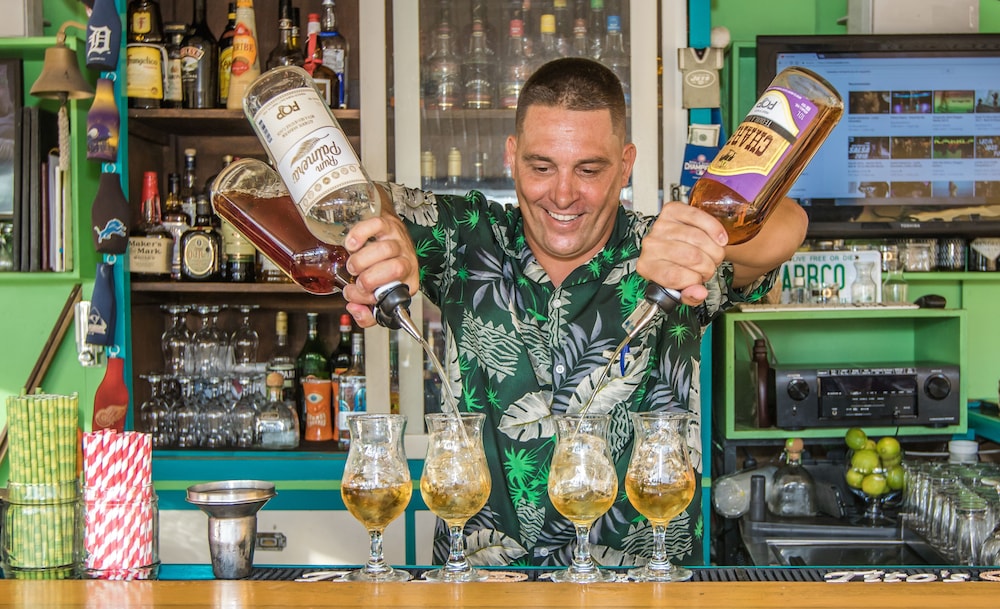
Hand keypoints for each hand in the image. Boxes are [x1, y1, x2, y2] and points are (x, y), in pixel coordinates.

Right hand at [342, 200, 419, 327]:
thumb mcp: (377, 293)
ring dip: (360, 261)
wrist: (385, 234)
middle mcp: (407, 262)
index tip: (356, 295)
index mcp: (407, 283)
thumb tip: (355, 310)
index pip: (394, 296)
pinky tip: (352, 244)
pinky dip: (360, 235)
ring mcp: (399, 242)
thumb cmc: (381, 266)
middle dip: (368, 279)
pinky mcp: (389, 224)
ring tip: (353, 265)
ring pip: (384, 250)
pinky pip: (376, 226)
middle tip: (356, 279)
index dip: (368, 298)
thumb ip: (367, 311)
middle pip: (394, 269)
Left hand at [637, 202, 727, 305]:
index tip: (698, 280)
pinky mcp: (671, 210)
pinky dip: (714, 228)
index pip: (674, 276)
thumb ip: (690, 296)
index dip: (694, 280)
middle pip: (691, 256)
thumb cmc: (675, 267)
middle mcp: (650, 245)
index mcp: (647, 267)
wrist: (673, 244)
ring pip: (698, 238)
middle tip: (708, 267)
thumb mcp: (680, 289)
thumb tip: (700, 293)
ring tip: (712, 255)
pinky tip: (719, 238)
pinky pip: (698, 216)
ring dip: (714, 250)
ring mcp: (660, 226)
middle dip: (708, 266)